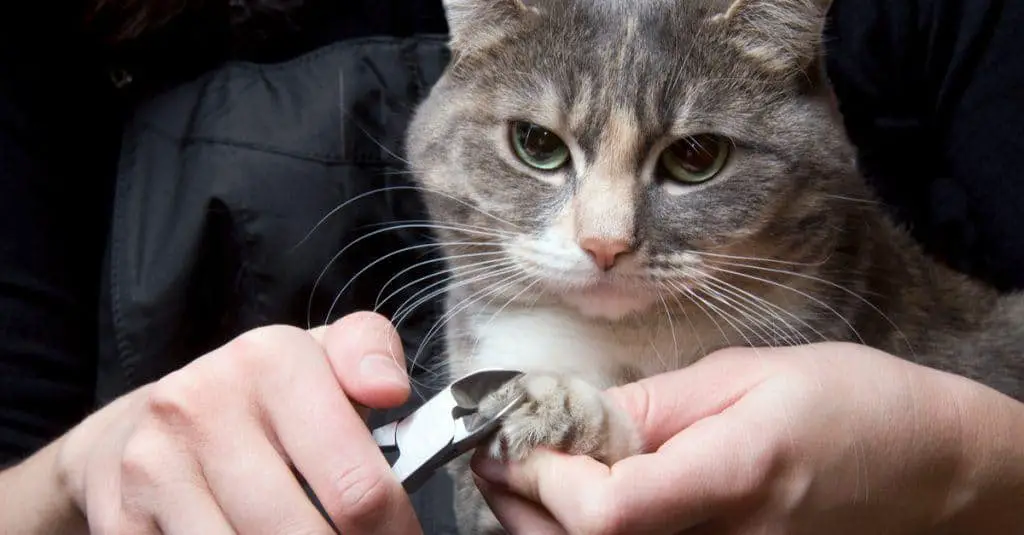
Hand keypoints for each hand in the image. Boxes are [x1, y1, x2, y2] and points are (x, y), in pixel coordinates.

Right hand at [54, 312, 419, 534]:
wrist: (142, 422)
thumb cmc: (258, 397)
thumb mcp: (320, 356)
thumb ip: (371, 355)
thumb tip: (388, 390)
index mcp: (270, 361)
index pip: (358, 485)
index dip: (392, 532)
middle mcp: (203, 406)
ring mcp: (155, 467)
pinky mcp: (121, 519)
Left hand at [474, 343, 1023, 533]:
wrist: (926, 466)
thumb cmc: (852, 404)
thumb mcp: (746, 375)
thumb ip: (653, 407)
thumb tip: (575, 419)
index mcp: (731, 477)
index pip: (604, 513)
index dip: (541, 480)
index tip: (507, 438)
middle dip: (520, 506)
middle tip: (493, 455)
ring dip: (544, 523)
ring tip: (521, 471)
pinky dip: (590, 532)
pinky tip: (576, 497)